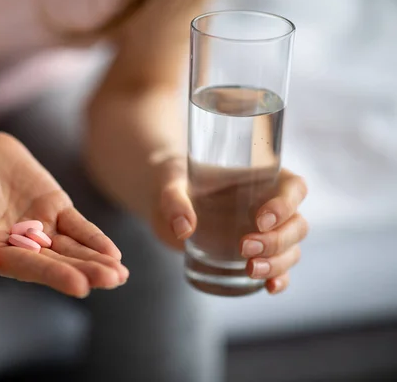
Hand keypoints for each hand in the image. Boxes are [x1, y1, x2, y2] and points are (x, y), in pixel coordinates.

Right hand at [0, 130, 127, 297]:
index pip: (27, 267)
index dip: (54, 276)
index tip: (81, 286)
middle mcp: (20, 245)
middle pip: (56, 262)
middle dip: (85, 271)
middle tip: (112, 280)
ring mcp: (39, 227)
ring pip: (71, 248)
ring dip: (95, 260)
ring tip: (120, 274)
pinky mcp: (53, 206)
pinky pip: (77, 224)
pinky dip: (94, 238)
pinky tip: (113, 252)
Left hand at [151, 157, 307, 294]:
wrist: (166, 205)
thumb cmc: (176, 183)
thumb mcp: (171, 186)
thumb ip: (174, 201)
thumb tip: (183, 228)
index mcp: (261, 177)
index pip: (293, 187)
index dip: (286, 205)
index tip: (260, 220)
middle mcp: (271, 204)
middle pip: (296, 224)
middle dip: (277, 240)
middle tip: (244, 247)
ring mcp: (267, 232)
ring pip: (291, 249)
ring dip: (278, 263)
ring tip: (251, 269)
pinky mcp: (256, 254)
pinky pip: (280, 269)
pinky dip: (280, 279)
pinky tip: (269, 287)